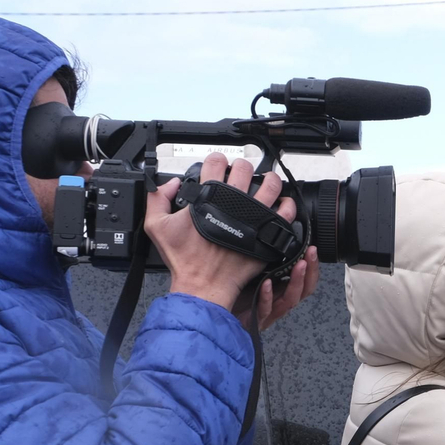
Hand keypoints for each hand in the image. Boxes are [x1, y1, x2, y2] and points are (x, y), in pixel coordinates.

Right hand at [143, 153, 293, 313]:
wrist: (203, 284)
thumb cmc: (184, 259)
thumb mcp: (156, 226)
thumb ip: (156, 198)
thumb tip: (172, 183)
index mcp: (208, 197)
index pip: (215, 163)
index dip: (216, 160)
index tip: (218, 166)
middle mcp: (233, 203)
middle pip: (244, 169)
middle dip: (242, 167)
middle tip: (241, 173)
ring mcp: (253, 217)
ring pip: (270, 185)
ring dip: (269, 179)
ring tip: (266, 181)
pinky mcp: (267, 232)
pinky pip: (286, 212)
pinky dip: (287, 205)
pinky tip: (282, 204)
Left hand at [234, 246, 320, 330]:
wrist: (215, 319)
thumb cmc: (233, 298)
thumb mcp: (252, 276)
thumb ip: (264, 263)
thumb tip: (271, 238)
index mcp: (281, 293)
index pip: (305, 281)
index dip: (312, 267)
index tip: (312, 250)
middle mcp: (278, 304)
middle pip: (304, 291)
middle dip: (310, 272)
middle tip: (310, 255)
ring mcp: (268, 314)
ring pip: (289, 300)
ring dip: (296, 281)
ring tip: (299, 265)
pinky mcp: (254, 321)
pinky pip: (264, 310)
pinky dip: (267, 297)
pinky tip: (267, 284)